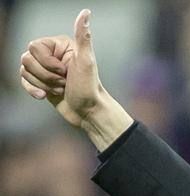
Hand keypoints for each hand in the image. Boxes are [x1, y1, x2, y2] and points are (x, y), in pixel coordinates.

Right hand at [20, 9, 101, 126]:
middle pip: (27, 59)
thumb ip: (83, 36)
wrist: (88, 112)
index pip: (34, 47)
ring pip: (24, 71)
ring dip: (43, 84)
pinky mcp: (41, 82)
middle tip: (64, 82)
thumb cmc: (89, 87)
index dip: (47, 62)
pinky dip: (33, 90)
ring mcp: (45, 69)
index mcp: (60, 46)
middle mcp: (51, 55)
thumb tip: (85, 12)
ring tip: (61, 89)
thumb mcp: (87, 60)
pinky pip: (23, 81)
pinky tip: (44, 96)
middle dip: (45, 75)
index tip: (65, 72)